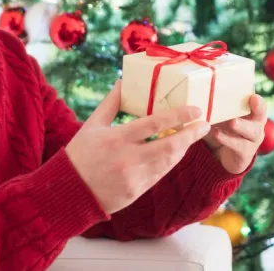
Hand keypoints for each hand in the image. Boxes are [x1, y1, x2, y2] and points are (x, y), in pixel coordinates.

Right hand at [65, 80, 211, 213]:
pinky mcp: (137, 192)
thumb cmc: (79, 155)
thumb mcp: (92, 125)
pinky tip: (178, 152)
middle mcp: (128, 159)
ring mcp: (134, 178)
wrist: (68, 192)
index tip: (195, 109)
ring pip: (169, 162)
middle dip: (191, 135)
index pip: (155, 124)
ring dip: (184, 148)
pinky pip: (160, 175)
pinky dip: (171, 162)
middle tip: (205, 124)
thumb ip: (111, 103)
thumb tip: (124, 81)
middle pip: (169, 146)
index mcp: (117, 139)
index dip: (179, 116)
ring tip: (194, 136)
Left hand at [203, 94, 266, 173]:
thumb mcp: (221, 115)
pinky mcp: (245, 153)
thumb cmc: (222, 127)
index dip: (259, 102)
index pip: (260, 105)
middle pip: (261, 116)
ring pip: (252, 133)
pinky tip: (217, 134)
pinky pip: (239, 146)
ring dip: (242, 126)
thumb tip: (199, 91)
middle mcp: (256, 126)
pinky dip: (227, 139)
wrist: (221, 154)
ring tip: (232, 122)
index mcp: (253, 113)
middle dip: (256, 110)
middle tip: (246, 103)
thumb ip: (217, 105)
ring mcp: (253, 141)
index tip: (254, 97)